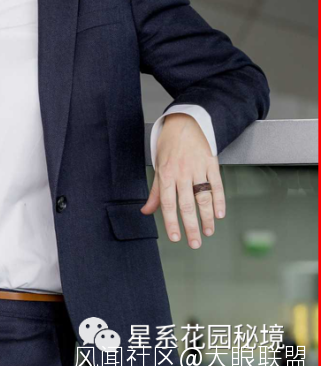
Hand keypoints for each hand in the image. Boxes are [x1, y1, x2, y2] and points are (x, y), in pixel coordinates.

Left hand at [141, 113, 224, 248]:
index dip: (171, 222)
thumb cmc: (169, 145)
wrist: (186, 122)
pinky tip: (220, 214)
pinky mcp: (212, 164)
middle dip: (191, 227)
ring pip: (203, 198)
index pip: (167, 203)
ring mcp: (198, 169)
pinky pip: (217, 185)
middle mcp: (182, 173)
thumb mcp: (158, 166)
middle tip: (194, 243)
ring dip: (207, 218)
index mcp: (166, 174)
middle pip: (187, 205)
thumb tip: (146, 211)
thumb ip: (155, 191)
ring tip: (208, 232)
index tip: (175, 238)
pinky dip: (219, 201)